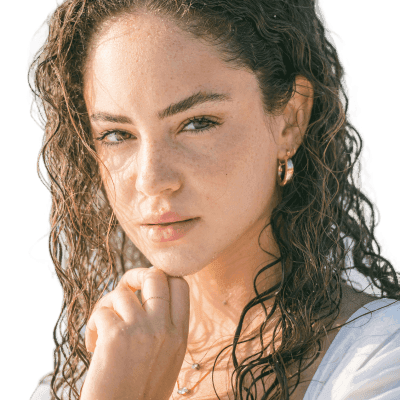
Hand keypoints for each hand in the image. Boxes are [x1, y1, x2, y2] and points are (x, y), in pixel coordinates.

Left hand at [80, 267, 189, 399]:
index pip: (181, 284)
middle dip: (135, 275)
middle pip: (155, 275)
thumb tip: (145, 296)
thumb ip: (163, 328)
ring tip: (101, 330)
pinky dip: (92, 325)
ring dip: (106, 306)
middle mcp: (165, 329)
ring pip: (121, 292)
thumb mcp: (165, 360)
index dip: (162, 277)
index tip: (145, 286)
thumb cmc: (138, 392)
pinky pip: (101, 312)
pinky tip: (93, 344)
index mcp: (180, 335)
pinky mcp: (116, 336)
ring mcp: (142, 330)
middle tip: (124, 290)